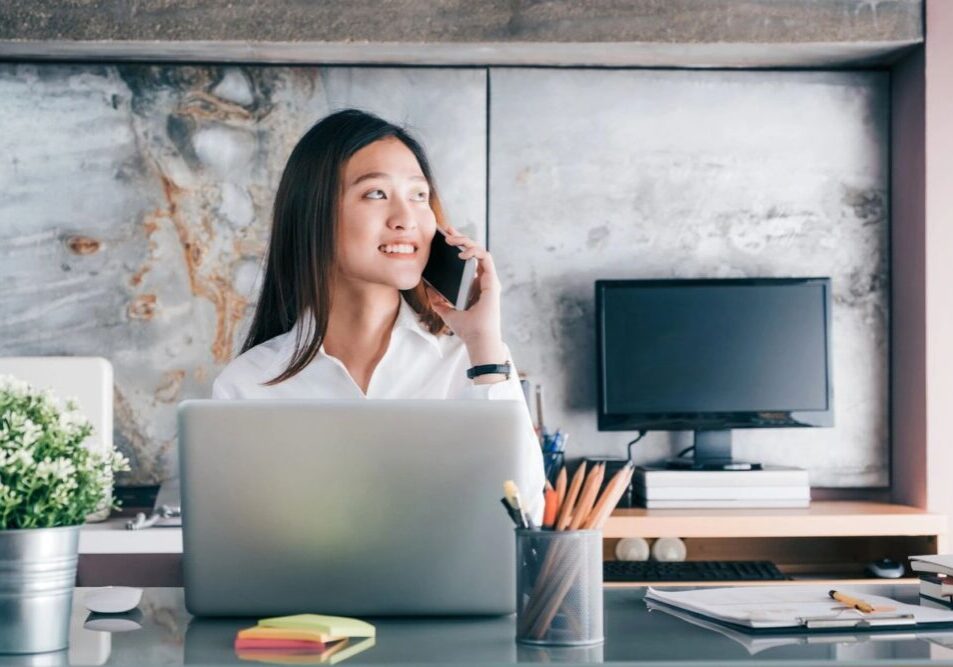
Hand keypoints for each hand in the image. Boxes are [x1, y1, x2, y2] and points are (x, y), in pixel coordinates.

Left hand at [424, 227, 506, 366]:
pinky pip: (485, 258)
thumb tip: (430, 289)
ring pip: (480, 250)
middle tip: (447, 231)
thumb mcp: (447, 312)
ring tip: (452, 239)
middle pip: (474, 252)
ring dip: (466, 241)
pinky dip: (474, 251)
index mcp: (475, 285)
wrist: (477, 339)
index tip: (446, 237)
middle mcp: (483, 280)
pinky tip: (461, 253)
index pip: (467, 260)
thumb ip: (439, 301)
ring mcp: (489, 279)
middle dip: (461, 238)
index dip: (458, 246)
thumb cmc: (466, 329)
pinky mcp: (492, 281)